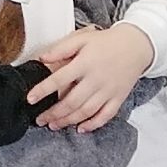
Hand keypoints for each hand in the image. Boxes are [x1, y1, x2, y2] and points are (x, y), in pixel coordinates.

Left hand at [28, 23, 153, 132]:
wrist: (137, 45)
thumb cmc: (106, 42)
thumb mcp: (82, 38)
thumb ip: (61, 48)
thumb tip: (41, 58)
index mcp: (85, 63)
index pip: (59, 79)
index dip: (43, 90)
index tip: (30, 99)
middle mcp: (96, 79)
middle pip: (72, 101)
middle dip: (53, 113)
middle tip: (39, 120)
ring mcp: (109, 90)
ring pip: (86, 111)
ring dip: (68, 121)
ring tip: (53, 125)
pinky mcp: (119, 98)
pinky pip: (106, 115)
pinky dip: (94, 124)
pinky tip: (81, 129)